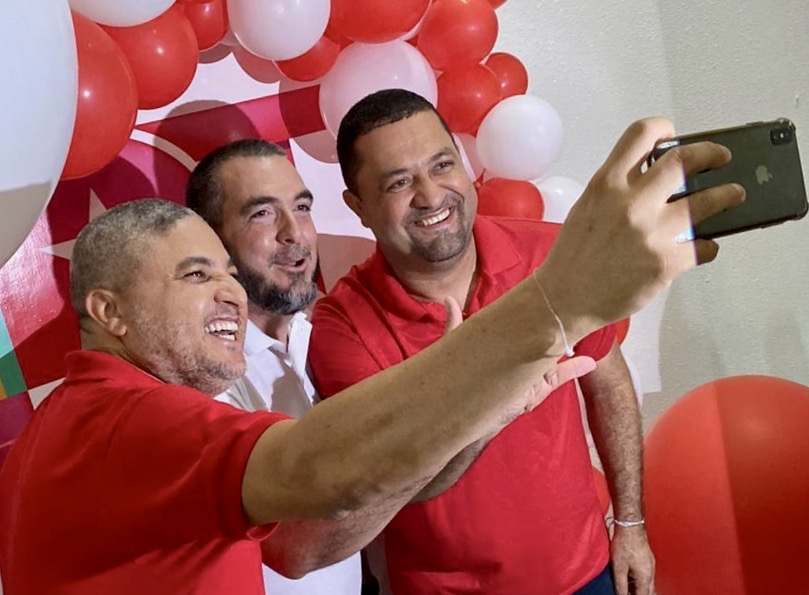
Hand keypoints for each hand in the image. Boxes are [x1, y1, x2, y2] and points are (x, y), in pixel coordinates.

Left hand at [442, 297, 595, 414]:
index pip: (525, 322)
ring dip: (568, 342)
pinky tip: (589, 362)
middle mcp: (523, 354)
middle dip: (558, 322)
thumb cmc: (463, 380)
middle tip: (574, 306)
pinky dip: (575, 370)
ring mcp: (533, 371)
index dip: (537, 310)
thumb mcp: (459, 348)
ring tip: (583, 326)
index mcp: (508, 342)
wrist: (468, 416)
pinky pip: (560, 377)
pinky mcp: (539, 389)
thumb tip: (448, 298)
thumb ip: (455, 325)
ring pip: (555, 353)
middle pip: (544, 335)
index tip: (550, 294)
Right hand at [536, 118, 745, 341]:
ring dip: (726, 196)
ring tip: (732, 196)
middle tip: (720, 158)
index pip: (641, 135)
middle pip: (684, 161)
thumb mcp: (587, 208)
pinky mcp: (666, 262)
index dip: (663, 128)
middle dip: (710, 155)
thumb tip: (657, 178)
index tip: (674, 134)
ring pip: (706, 202)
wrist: (564, 298)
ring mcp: (651, 232)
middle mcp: (630, 203)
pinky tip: (703, 247)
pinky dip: (708, 246)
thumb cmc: (572, 257)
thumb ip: (619, 189)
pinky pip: (703, 246)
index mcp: (606, 185)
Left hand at [611, 525, 654, 594]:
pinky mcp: (647, 559)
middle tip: (628, 593)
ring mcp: (650, 565)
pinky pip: (646, 575)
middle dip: (639, 594)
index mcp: (645, 577)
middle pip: (648, 591)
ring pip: (648, 584)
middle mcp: (651, 573)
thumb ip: (620, 585)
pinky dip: (640, 580)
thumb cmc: (624, 545)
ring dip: (639, 588)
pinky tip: (631, 577)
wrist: (630, 526)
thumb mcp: (618, 568)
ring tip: (628, 587)